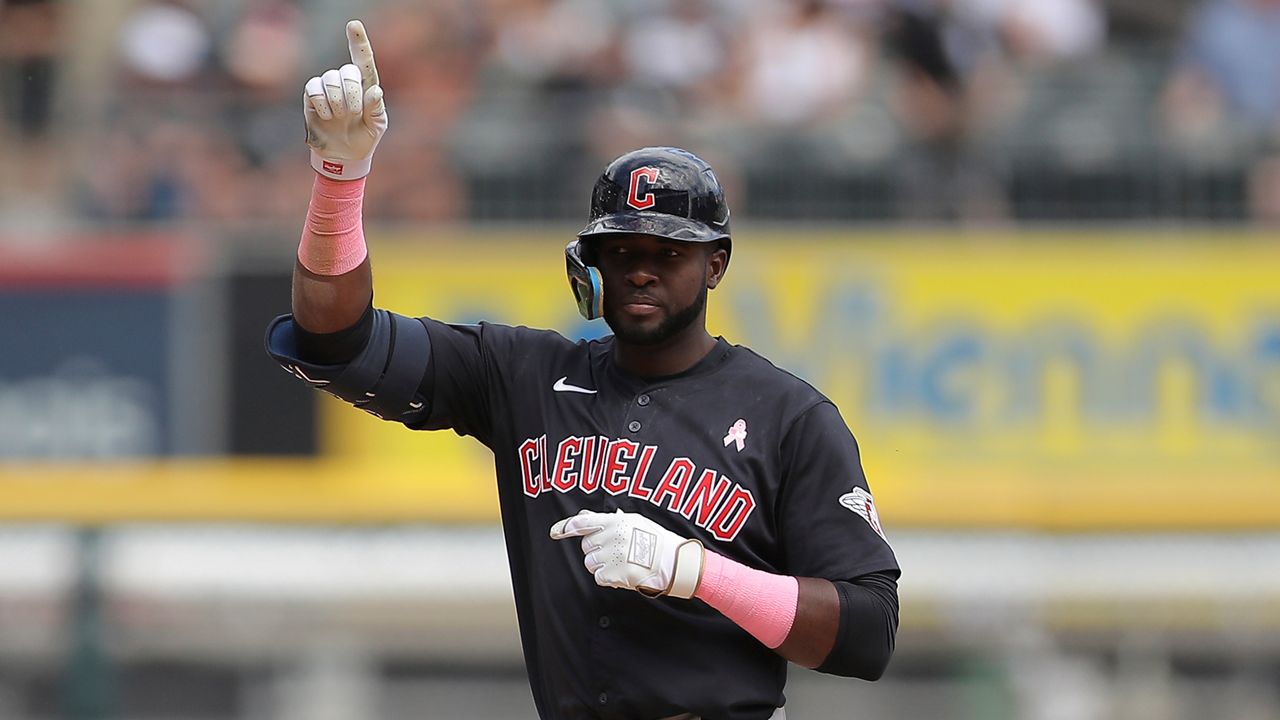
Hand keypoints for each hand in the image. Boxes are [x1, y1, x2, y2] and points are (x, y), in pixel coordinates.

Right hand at [303, 20, 386, 179]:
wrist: (343, 155)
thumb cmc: (364, 137)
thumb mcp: (377, 126)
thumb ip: (376, 109)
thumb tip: (374, 91)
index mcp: (366, 85)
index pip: (363, 59)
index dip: (358, 41)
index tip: (353, 24)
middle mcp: (346, 82)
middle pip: (347, 70)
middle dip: (351, 92)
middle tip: (353, 112)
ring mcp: (328, 86)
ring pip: (330, 78)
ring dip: (337, 101)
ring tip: (341, 117)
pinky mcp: (312, 95)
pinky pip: (314, 88)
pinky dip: (322, 103)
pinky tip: (328, 116)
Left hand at [550, 509, 704, 598]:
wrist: (673, 562)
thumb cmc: (655, 540)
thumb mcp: (634, 522)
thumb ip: (609, 520)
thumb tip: (585, 516)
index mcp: (616, 522)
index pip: (584, 523)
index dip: (566, 527)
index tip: (555, 532)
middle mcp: (611, 538)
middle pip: (586, 545)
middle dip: (597, 549)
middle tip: (617, 550)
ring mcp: (612, 557)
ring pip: (590, 563)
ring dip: (601, 564)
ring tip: (622, 562)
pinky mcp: (613, 574)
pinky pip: (598, 577)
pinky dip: (607, 578)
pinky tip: (622, 572)